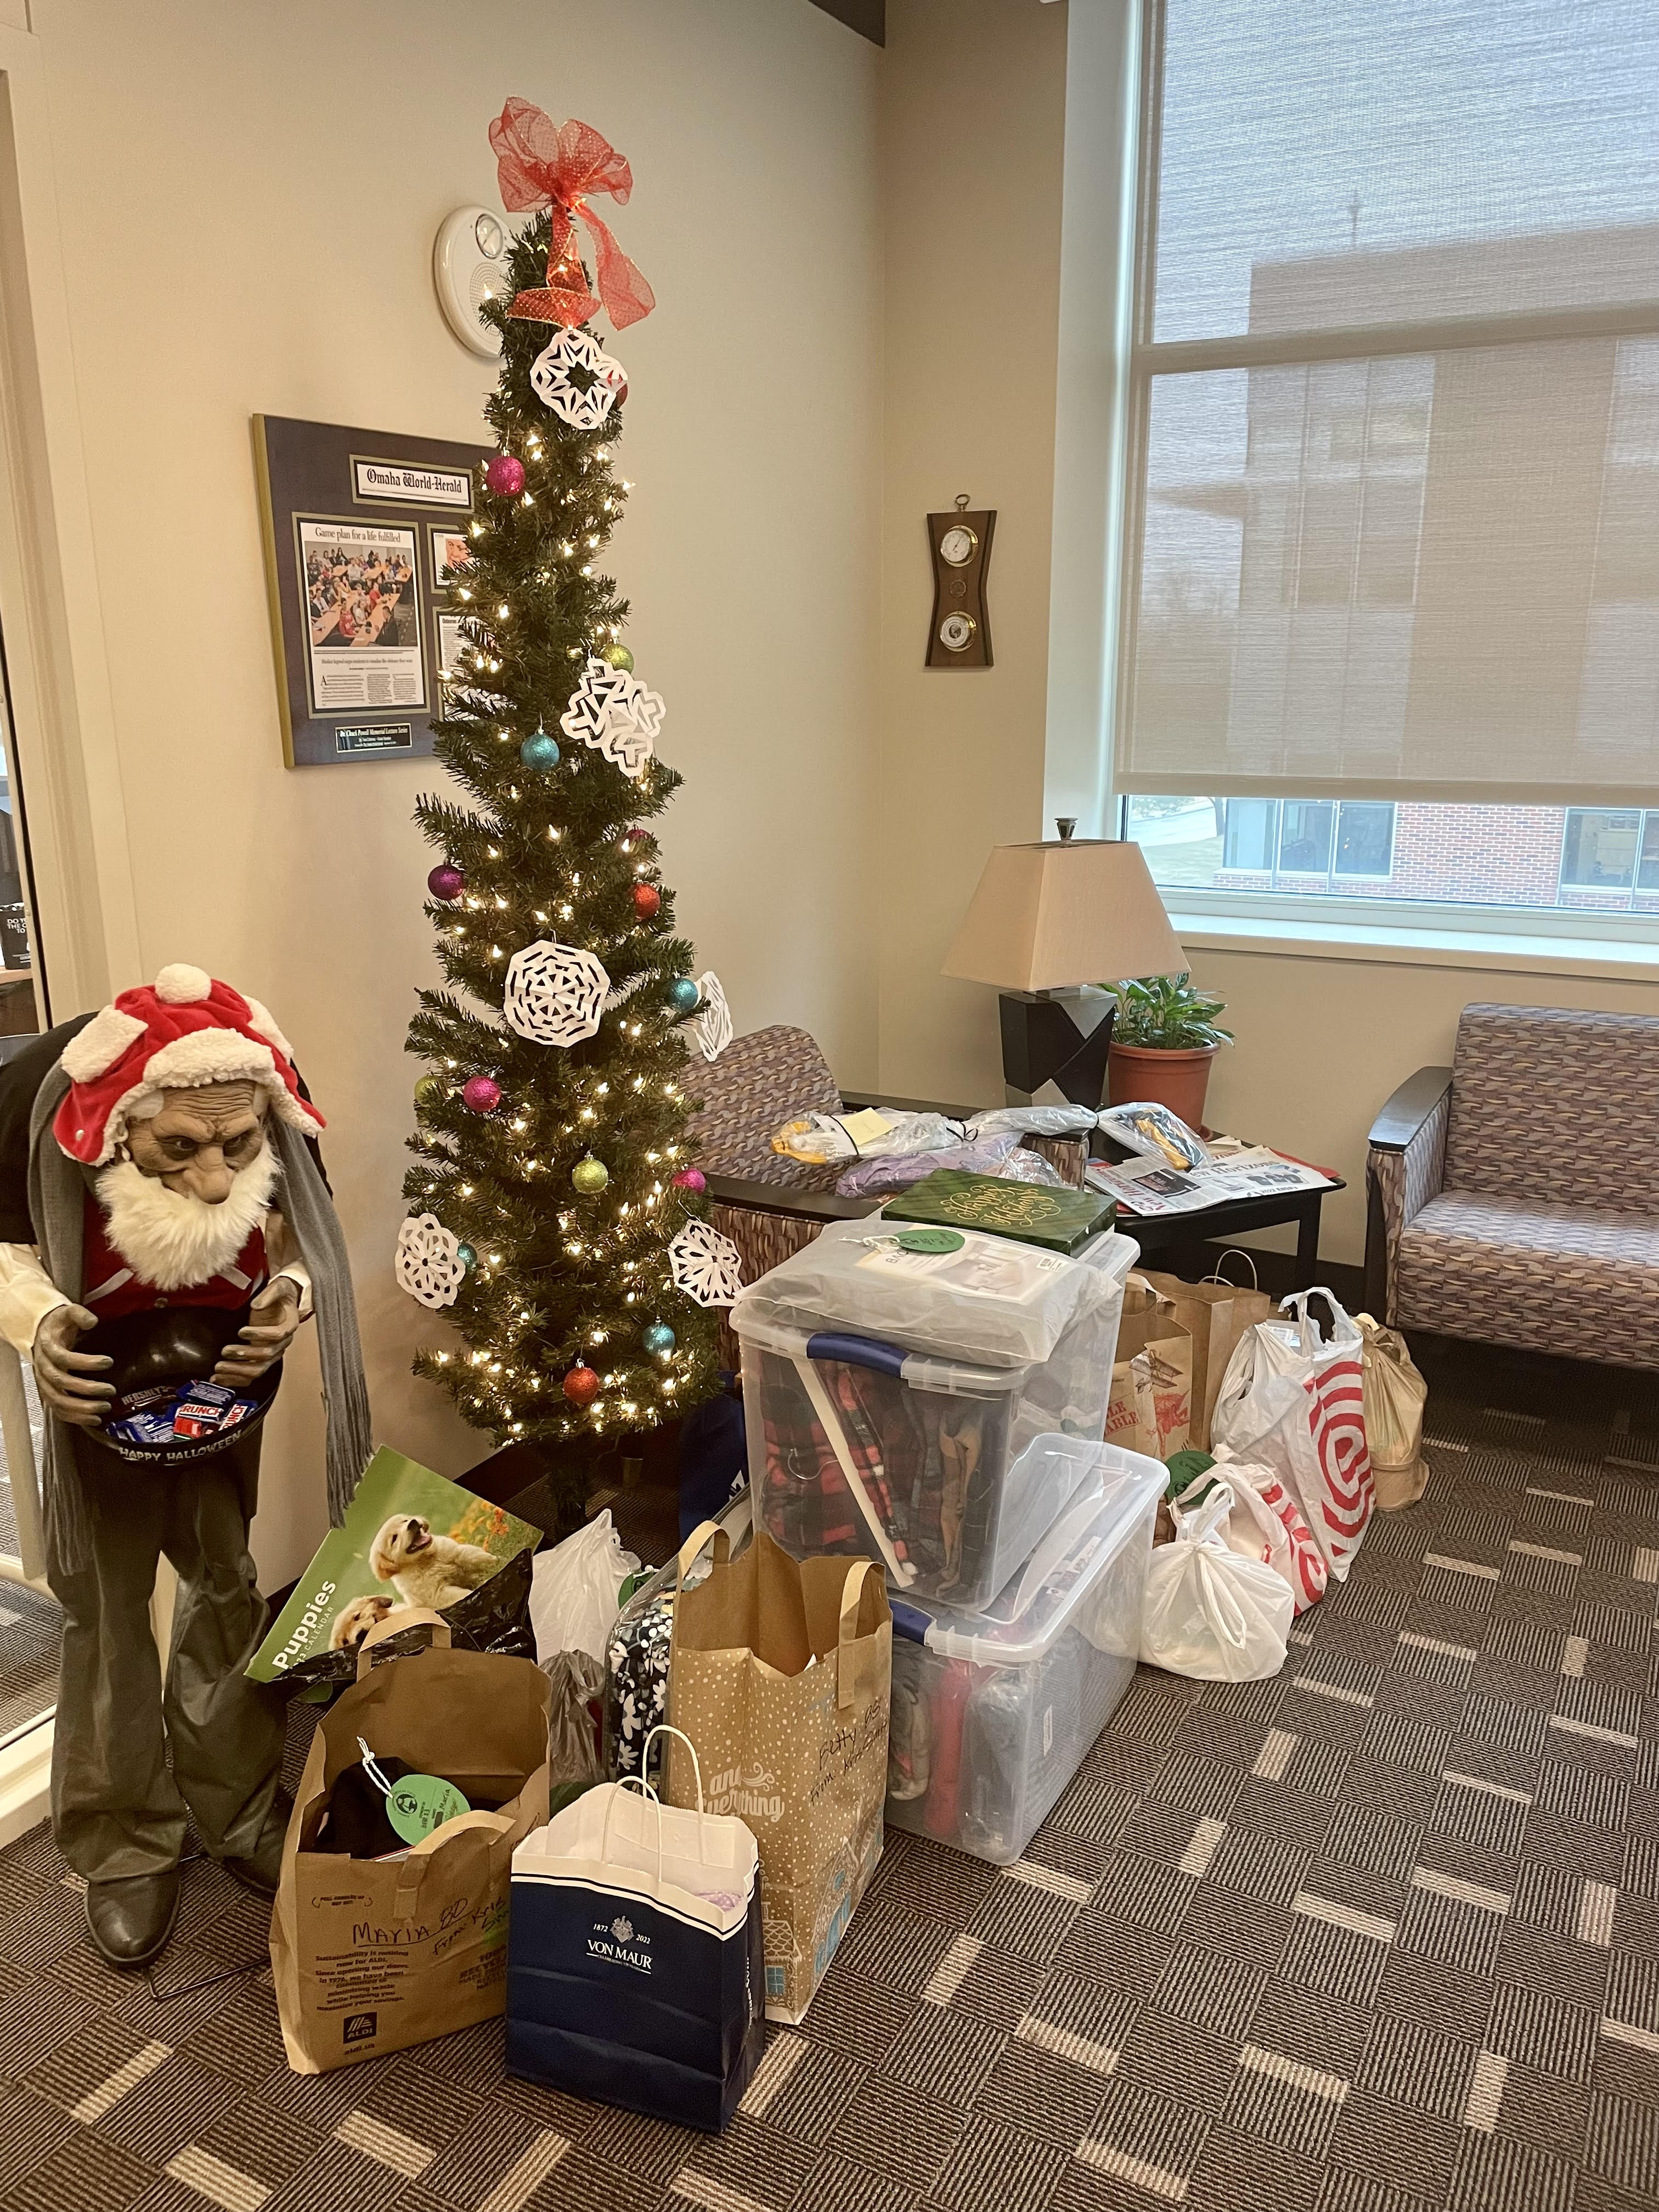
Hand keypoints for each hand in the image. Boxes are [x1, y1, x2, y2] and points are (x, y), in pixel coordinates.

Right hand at [33, 1303, 113, 1428]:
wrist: (42, 1333)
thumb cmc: (58, 1325)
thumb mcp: (67, 1313)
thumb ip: (80, 1314)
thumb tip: (92, 1321)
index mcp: (48, 1348)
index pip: (64, 1358)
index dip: (85, 1362)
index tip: (107, 1361)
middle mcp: (43, 1368)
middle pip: (61, 1382)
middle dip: (87, 1388)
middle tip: (110, 1390)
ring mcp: (45, 1383)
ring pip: (58, 1400)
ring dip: (82, 1407)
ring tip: (104, 1408)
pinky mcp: (49, 1393)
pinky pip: (58, 1410)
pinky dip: (75, 1417)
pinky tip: (94, 1419)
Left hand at [212, 1276, 301, 1386]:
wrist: (283, 1301)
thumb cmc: (281, 1296)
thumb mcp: (278, 1288)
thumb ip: (268, 1295)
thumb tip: (256, 1305)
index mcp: (289, 1325)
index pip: (278, 1334)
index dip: (261, 1334)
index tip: (242, 1331)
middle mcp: (282, 1342)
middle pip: (267, 1355)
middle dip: (245, 1355)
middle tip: (226, 1351)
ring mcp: (272, 1353)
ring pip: (258, 1369)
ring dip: (238, 1370)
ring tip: (219, 1367)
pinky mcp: (261, 1359)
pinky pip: (250, 1374)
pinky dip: (235, 1379)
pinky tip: (220, 1378)